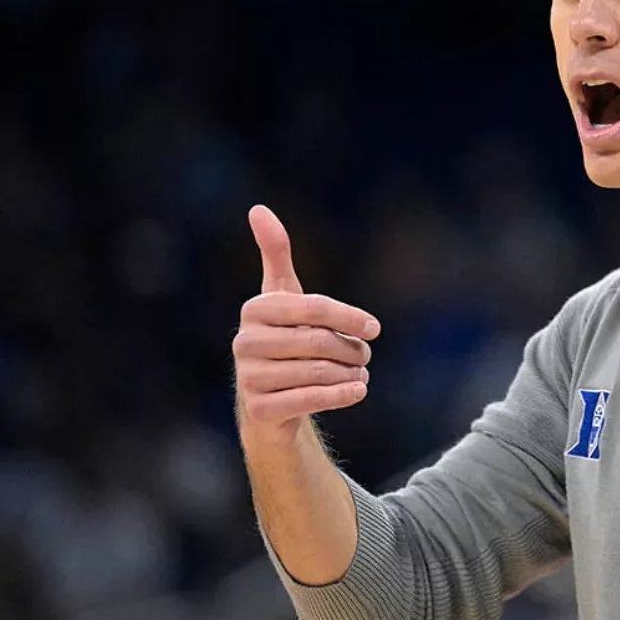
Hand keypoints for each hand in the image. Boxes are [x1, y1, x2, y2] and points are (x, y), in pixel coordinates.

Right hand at [235, 205, 380, 431]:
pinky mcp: (260, 410)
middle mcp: (245, 342)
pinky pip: (311, 400)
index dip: (349, 317)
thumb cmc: (283, 343)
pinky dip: (342, 395)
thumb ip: (276, 255)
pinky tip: (358, 390)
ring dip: (350, 374)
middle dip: (352, 350)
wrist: (269, 406)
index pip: (313, 308)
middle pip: (319, 342)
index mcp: (256, 310)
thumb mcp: (282, 299)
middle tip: (365, 356)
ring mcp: (249, 378)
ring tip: (360, 373)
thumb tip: (258, 208)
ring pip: (319, 372)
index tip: (374, 328)